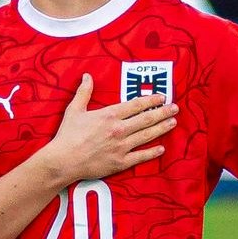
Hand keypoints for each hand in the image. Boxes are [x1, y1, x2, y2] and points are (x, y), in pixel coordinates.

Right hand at [38, 74, 177, 182]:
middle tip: (175, 108)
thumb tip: (87, 76)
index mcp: (109, 115)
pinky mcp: (120, 162)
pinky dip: (152, 152)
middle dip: (162, 112)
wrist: (63, 160)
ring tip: (173, 122)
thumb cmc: (67, 135)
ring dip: (162, 128)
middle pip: (146, 119)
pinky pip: (140, 156)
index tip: (161, 97)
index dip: (151, 100)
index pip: (136, 105)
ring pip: (147, 135)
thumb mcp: (74, 110)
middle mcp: (119, 129)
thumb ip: (84, 92)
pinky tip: (161, 148)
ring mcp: (121, 146)